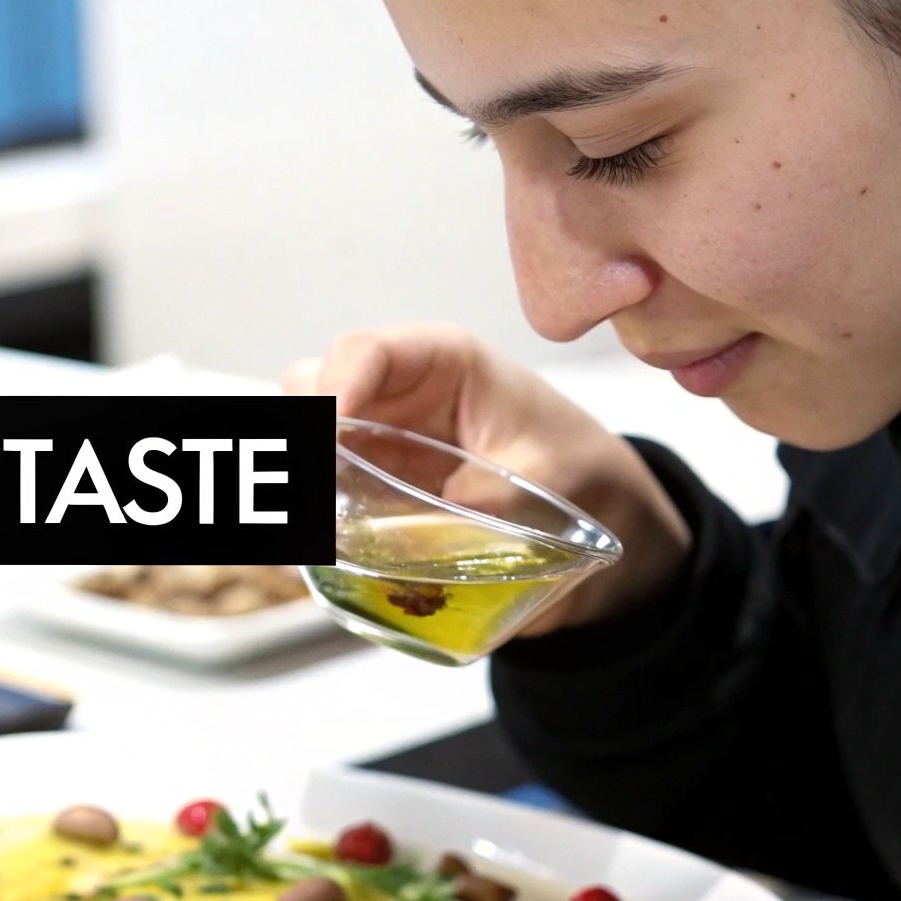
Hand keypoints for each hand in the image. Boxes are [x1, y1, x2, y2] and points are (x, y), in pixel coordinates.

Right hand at [283, 324, 690, 636]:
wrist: (596, 509)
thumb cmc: (578, 468)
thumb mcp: (547, 484)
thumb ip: (486, 502)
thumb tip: (423, 539)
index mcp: (444, 363)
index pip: (366, 352)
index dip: (337, 385)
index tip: (333, 430)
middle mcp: (397, 395)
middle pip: (313, 391)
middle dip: (304, 435)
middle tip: (317, 486)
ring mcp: (378, 440)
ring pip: (307, 444)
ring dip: (303, 480)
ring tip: (317, 522)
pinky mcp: (373, 486)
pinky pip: (322, 495)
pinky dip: (313, 520)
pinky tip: (324, 547)